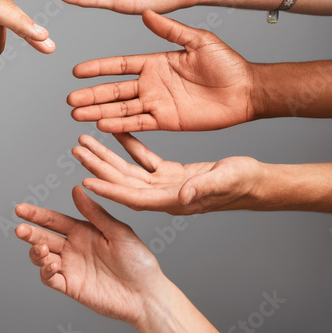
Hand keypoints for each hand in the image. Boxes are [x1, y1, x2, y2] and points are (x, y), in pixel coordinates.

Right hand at [14, 185, 165, 323]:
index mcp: (84, 231)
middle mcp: (74, 249)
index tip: (20, 209)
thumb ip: (95, 213)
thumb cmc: (139, 261)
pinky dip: (45, 272)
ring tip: (41, 248)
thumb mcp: (118, 231)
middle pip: (43, 238)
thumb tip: (76, 190)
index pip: (54, 221)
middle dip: (29, 233)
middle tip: (20, 228)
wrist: (147, 294)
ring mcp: (71, 268)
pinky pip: (51, 280)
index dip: (37, 215)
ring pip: (42, 259)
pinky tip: (51, 265)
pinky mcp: (72, 287)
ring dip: (36, 253)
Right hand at [68, 10, 255, 131]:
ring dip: (99, 112)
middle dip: (92, 95)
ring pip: (121, 109)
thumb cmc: (227, 64)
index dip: (98, 68)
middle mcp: (152, 84)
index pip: (119, 65)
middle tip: (70, 99)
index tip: (77, 71)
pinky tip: (103, 126)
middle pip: (114, 90)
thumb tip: (147, 13)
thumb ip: (170, 30)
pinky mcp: (168, 122)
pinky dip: (121, 126)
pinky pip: (139, 124)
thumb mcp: (198, 40)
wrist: (247, 91)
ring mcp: (158, 104)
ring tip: (78, 115)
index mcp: (156, 62)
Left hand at [73, 133, 265, 213]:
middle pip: (123, 183)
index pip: (134, 197)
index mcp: (173, 201)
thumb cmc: (243, 183)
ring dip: (107, 156)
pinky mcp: (171, 173)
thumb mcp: (224, 181)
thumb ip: (202, 188)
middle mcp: (164, 195)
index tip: (86, 183)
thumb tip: (181, 196)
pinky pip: (143, 158)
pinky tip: (114, 131)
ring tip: (83, 141)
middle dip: (98, 168)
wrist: (256, 182)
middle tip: (75, 150)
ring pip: (128, 170)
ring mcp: (166, 185)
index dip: (110, 191)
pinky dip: (129, 145)